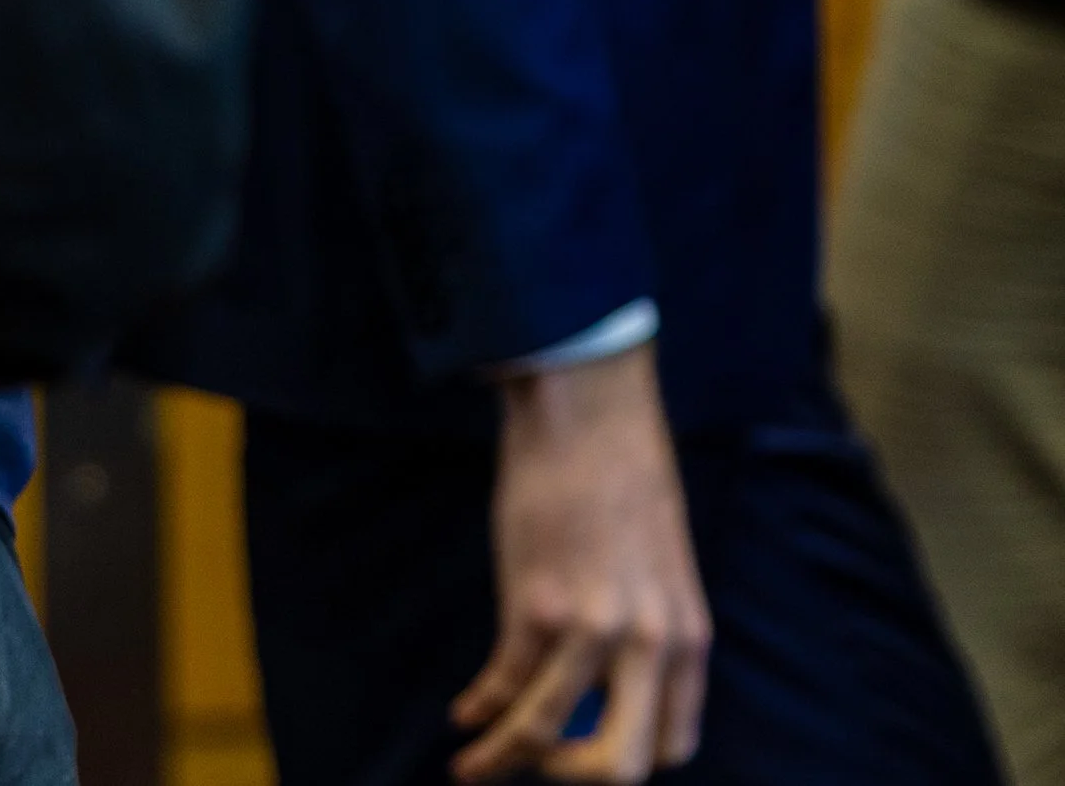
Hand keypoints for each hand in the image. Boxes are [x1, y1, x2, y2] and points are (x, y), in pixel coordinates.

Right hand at [451, 344, 709, 778]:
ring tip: (475, 766)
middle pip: (621, 767)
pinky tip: (465, 711)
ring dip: (505, 758)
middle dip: (572, 778)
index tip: (587, 752)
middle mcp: (649, 646)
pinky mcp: (535, 604)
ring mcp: (591, 629)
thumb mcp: (660, 564)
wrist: (586, 405)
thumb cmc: (622, 470)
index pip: (672, 745)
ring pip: (547, 734)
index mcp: (687, 636)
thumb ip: (647, 627)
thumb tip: (610, 682)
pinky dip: (481, 709)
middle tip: (540, 766)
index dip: (626, 759)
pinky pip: (505, 683)